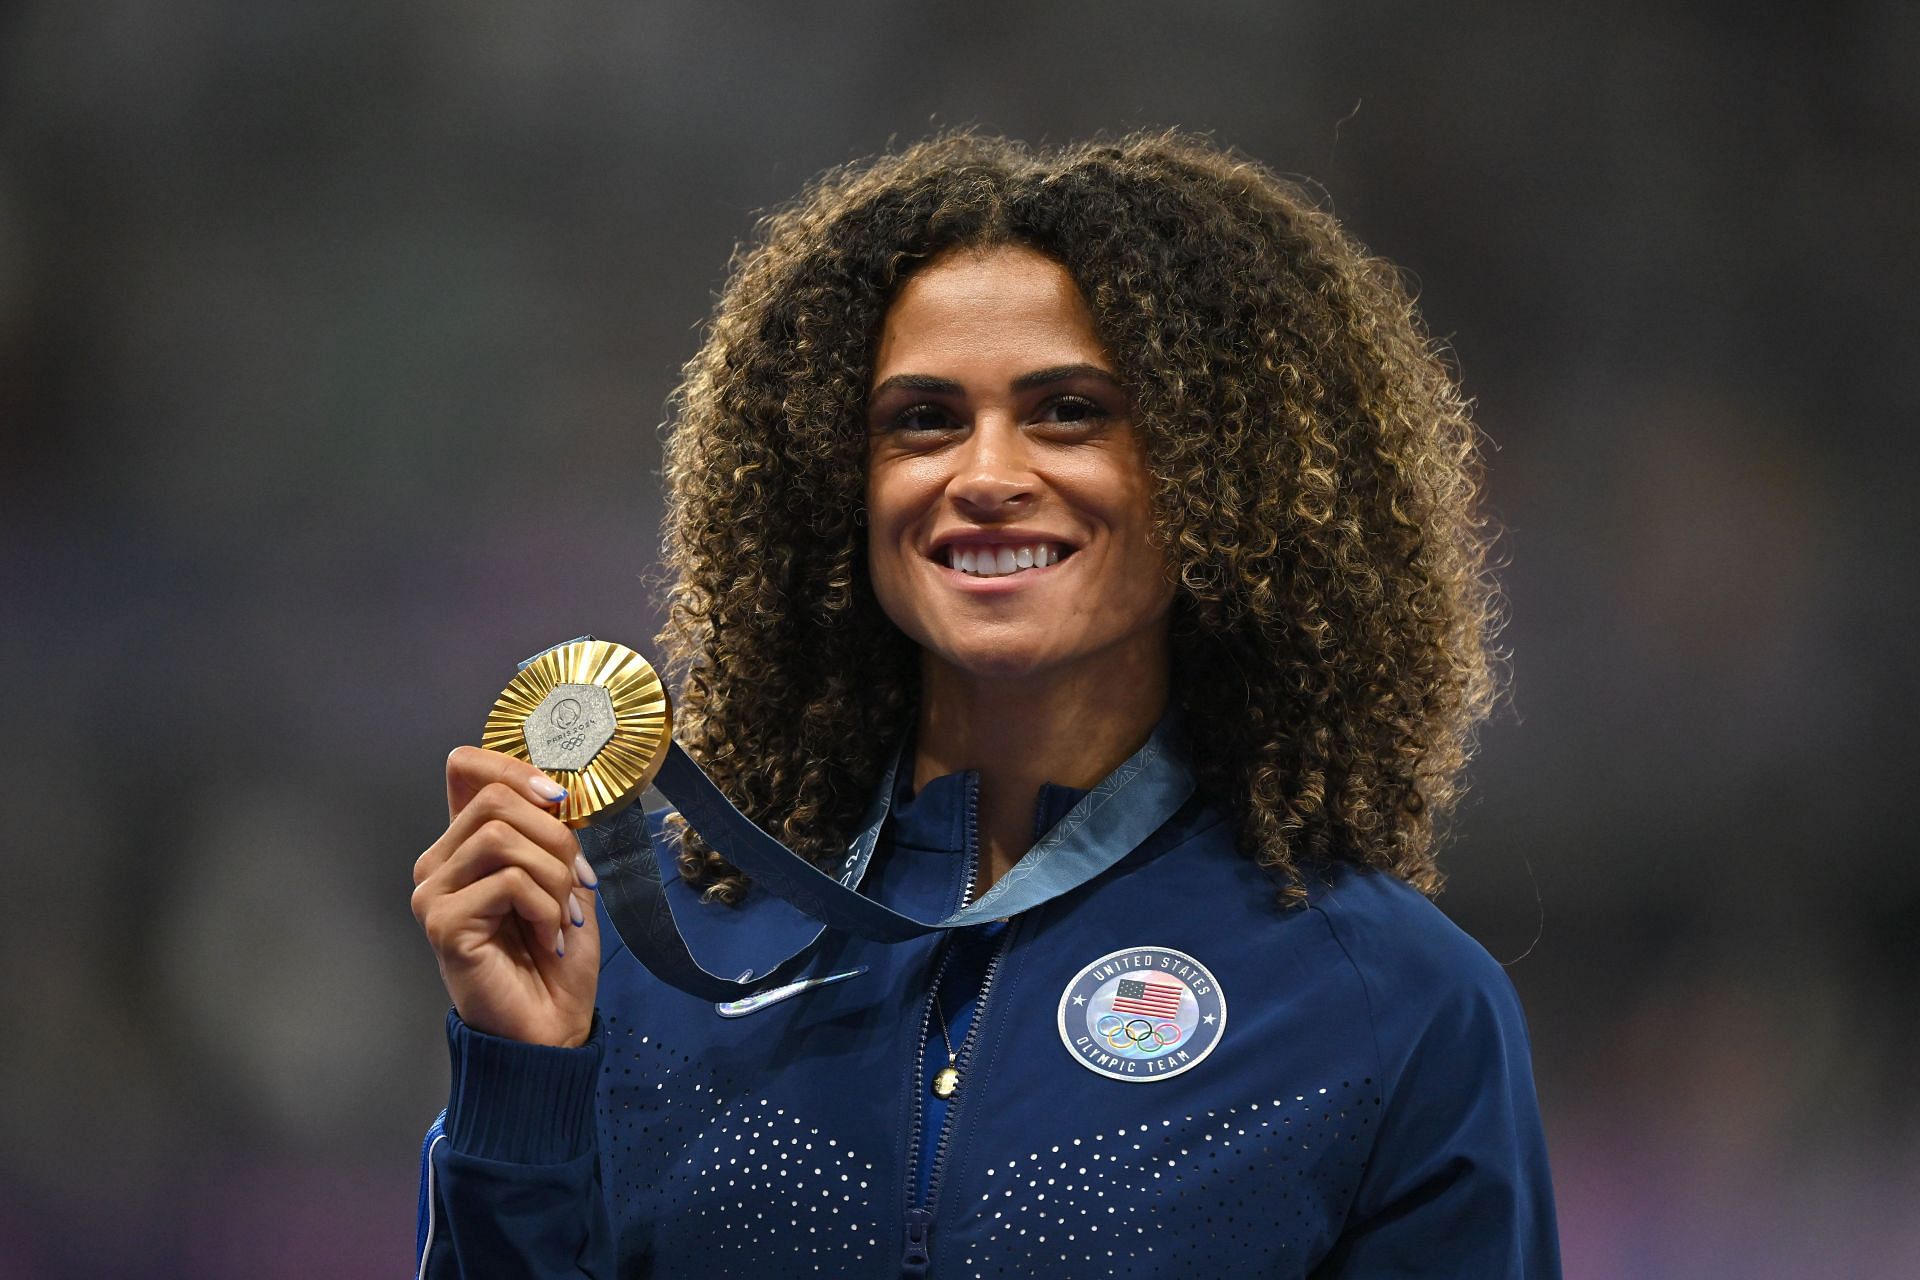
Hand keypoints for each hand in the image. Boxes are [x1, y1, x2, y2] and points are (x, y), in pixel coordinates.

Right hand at [412, 746, 599, 1046]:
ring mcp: (433, 892)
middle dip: (555, 835)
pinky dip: (546, 906)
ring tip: (563, 915)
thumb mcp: (565, 877)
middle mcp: (440, 862)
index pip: (465, 767)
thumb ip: (552, 831)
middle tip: (577, 881)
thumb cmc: (556, 953)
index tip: (559, 800)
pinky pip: (509, 881)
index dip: (513, 766)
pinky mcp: (442, 921)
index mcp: (466, 844)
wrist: (552, 1022)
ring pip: (502, 836)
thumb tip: (556, 791)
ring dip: (554, 875)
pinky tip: (549, 938)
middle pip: (495, 797)